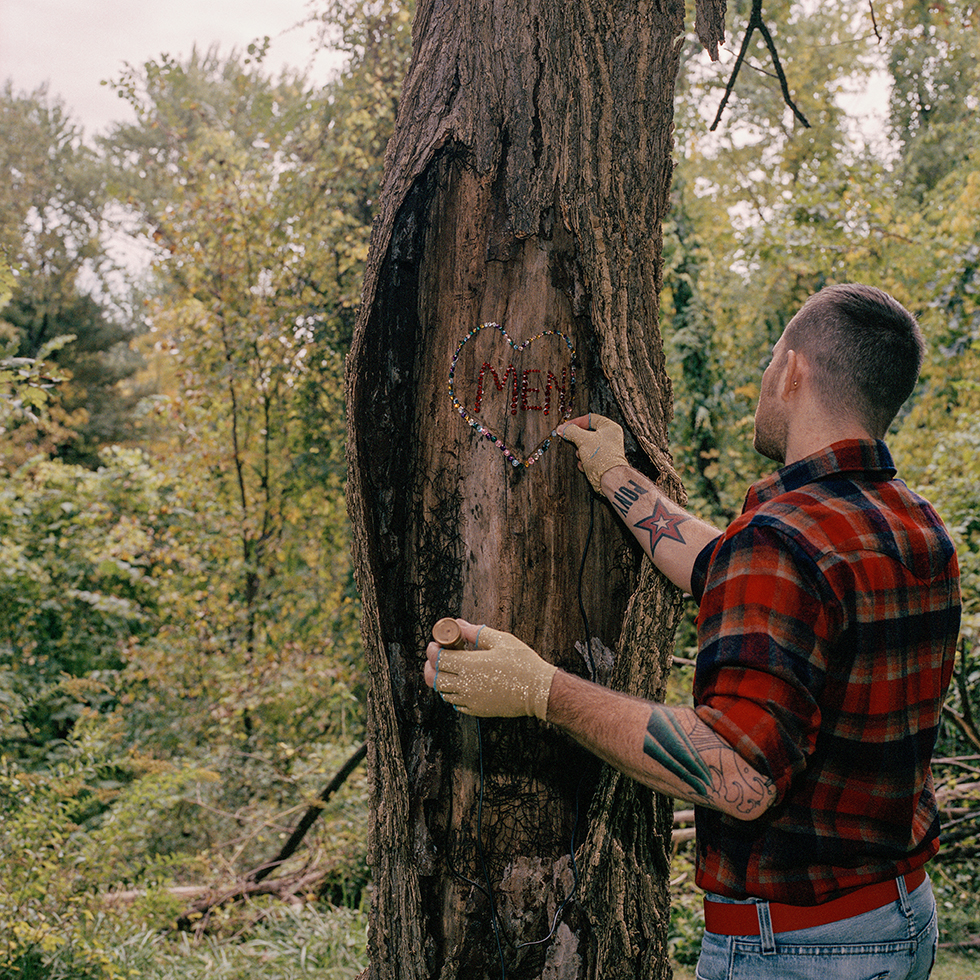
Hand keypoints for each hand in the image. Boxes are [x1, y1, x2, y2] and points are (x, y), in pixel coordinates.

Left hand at [424, 619, 556, 719]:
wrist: (539, 691)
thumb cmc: (523, 664)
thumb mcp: (500, 640)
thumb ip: (475, 632)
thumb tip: (459, 625)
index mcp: (470, 665)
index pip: (438, 659)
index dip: (432, 650)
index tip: (435, 644)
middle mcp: (466, 685)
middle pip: (435, 678)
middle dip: (430, 666)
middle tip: (435, 657)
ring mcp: (470, 700)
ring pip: (443, 692)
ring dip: (441, 680)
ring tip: (449, 669)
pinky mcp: (477, 710)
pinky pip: (456, 704)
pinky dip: (453, 693)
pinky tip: (462, 684)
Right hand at [558, 414, 628, 492]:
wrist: (609, 479)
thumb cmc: (601, 457)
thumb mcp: (582, 439)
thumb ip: (571, 431)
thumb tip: (562, 428)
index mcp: (609, 427)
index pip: (590, 418)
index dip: (576, 422)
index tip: (565, 427)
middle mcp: (610, 438)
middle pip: (587, 433)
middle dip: (578, 439)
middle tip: (570, 440)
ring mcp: (606, 450)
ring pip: (587, 446)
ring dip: (580, 451)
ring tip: (581, 455)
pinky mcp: (602, 462)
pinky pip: (589, 457)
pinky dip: (584, 461)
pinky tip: (585, 464)